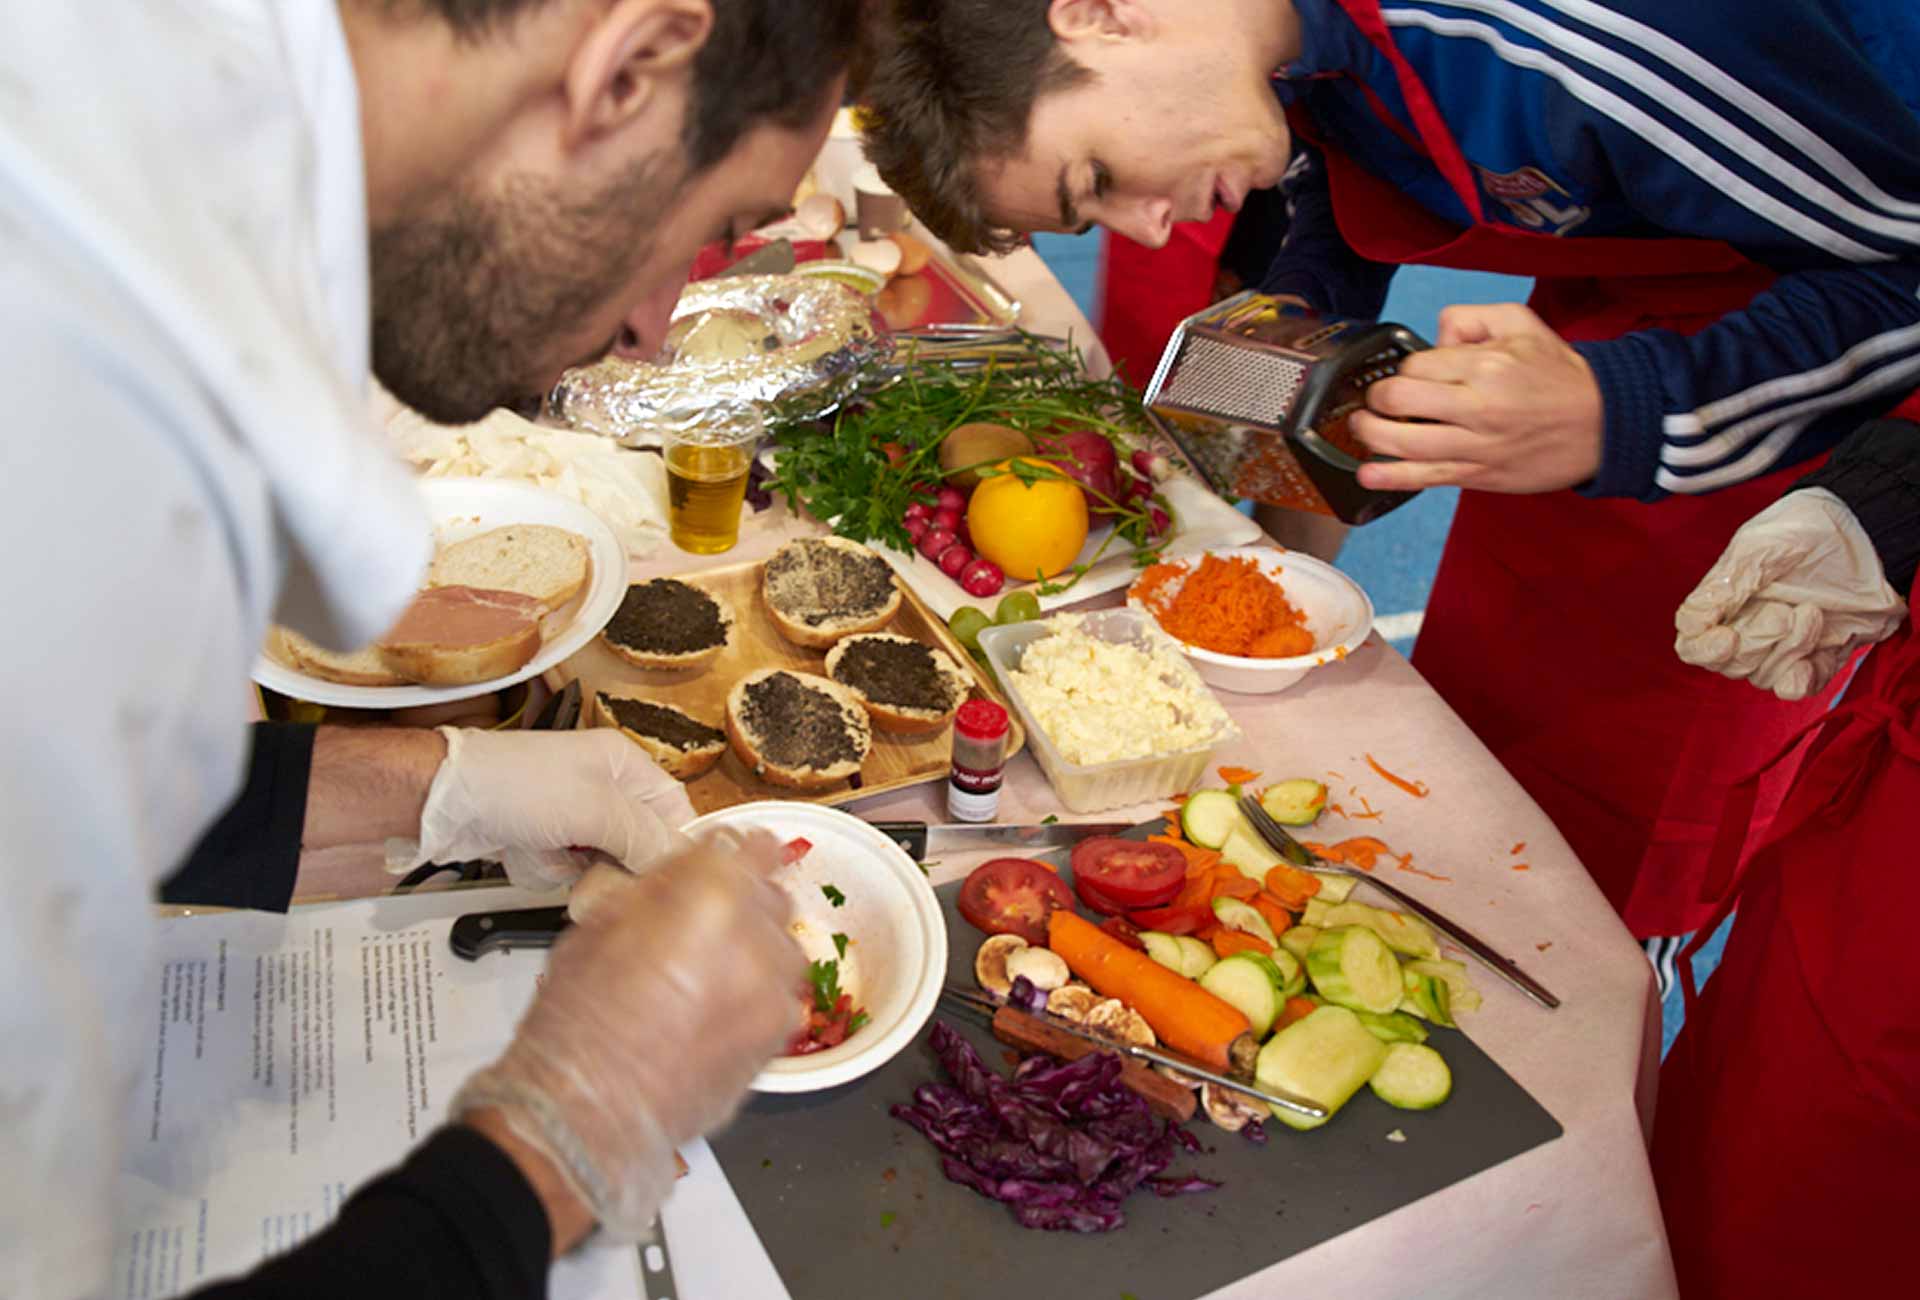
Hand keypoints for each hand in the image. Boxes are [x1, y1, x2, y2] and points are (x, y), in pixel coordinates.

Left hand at [405, 727, 695, 888]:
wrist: (442, 800)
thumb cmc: (512, 785)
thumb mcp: (593, 809)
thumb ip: (642, 836)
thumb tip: (675, 860)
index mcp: (622, 764)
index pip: (674, 808)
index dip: (675, 845)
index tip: (668, 878)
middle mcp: (602, 786)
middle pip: (638, 842)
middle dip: (615, 865)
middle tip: (597, 874)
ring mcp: (571, 813)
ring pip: (601, 862)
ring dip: (575, 870)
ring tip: (549, 855)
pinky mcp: (544, 837)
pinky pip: (565, 869)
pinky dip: (545, 869)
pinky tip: (525, 854)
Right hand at [454, 827, 802, 1240]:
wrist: (586, 1110)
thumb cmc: (579, 1021)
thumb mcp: (601, 923)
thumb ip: (661, 887)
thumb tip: (689, 870)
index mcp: (711, 896)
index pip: (757, 848)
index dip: (742, 851)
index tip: (735, 856)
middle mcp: (755, 940)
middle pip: (773, 898)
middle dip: (745, 903)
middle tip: (705, 922)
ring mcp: (772, 993)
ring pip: (782, 949)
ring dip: (756, 950)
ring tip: (708, 972)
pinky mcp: (776, 1040)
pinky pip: (779, 999)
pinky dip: (757, 996)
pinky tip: (716, 1011)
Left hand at [1352, 304, 1602, 493]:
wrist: (1602, 423)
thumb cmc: (1558, 374)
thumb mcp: (1521, 324)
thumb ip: (1470, 318)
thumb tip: (1432, 336)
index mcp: (1487, 365)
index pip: (1417, 364)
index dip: (1405, 368)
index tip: (1411, 373)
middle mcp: (1478, 406)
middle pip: (1399, 399)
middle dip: (1377, 398)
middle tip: (1376, 399)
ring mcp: (1476, 445)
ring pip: (1404, 442)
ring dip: (1370, 435)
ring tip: (1361, 427)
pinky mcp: (1478, 475)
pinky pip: (1425, 478)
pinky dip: (1390, 478)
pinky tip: (1367, 474)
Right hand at [1676, 488, 1907, 699]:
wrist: (1868, 531)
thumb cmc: (1807, 529)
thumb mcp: (1760, 547)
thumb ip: (1726, 585)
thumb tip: (1692, 623)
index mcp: (1723, 603)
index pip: (1693, 645)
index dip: (1704, 650)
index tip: (1727, 638)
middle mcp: (1747, 630)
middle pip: (1730, 664)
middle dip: (1758, 642)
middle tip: (1785, 610)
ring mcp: (1782, 647)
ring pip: (1764, 675)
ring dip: (1788, 650)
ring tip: (1813, 612)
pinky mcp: (1818, 657)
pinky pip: (1798, 687)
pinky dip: (1801, 681)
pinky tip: (1812, 662)